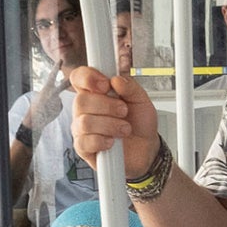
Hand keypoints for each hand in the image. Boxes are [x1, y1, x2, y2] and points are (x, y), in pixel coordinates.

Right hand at [69, 66, 160, 180]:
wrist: (147, 149)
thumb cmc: (140, 123)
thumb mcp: (142, 101)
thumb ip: (130, 87)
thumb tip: (116, 79)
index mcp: (96, 92)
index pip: (79, 77)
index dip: (88, 78)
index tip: (105, 84)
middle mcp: (85, 109)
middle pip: (80, 101)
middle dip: (107, 106)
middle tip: (124, 111)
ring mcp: (82, 129)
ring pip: (85, 122)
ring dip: (110, 125)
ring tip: (125, 129)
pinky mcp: (84, 148)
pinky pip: (84, 142)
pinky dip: (101, 141)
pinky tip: (112, 143)